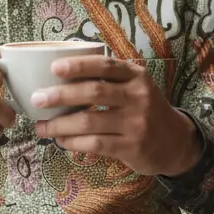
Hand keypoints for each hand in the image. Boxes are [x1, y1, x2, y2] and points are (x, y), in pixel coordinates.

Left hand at [32, 54, 200, 177]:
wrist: (176, 141)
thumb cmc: (144, 108)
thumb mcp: (135, 86)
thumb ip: (108, 78)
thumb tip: (59, 76)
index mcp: (136, 75)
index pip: (105, 65)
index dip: (79, 66)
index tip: (54, 68)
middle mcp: (138, 97)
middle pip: (94, 92)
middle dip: (61, 95)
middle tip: (37, 99)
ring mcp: (136, 123)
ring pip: (90, 121)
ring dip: (60, 124)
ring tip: (40, 126)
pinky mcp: (132, 147)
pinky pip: (95, 144)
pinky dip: (73, 142)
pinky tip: (60, 140)